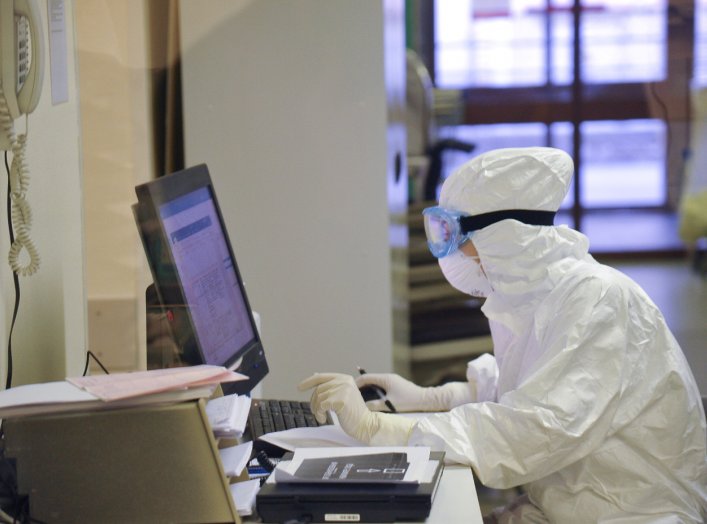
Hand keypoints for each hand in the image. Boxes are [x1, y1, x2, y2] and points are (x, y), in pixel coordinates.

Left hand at [298, 373, 413, 444]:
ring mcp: (343, 390)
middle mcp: (344, 381)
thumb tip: (314, 376)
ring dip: (316, 410)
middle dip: (313, 402)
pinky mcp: (341, 400)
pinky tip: (323, 419)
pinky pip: (321, 405)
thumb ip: (331, 387)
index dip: (308, 382)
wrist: (366, 424)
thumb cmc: (353, 413)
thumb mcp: (342, 395)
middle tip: (316, 412)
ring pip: (318, 398)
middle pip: (318, 389)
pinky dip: (319, 414)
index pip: (321, 377)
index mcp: (345, 378)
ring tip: (322, 417)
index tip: (299, 387)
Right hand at [354, 373, 473, 411]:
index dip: (356, 383)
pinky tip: (373, 400)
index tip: (348, 390)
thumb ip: (375, 406)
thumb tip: (364, 407)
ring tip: (360, 399)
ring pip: (376, 384)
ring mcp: (393, 381)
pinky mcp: (396, 386)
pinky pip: (381, 387)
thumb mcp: (390, 405)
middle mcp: (388, 377)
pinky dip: (375, 392)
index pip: (366, 378)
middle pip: (370, 380)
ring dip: (368, 390)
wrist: (426, 399)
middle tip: (352, 395)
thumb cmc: (408, 401)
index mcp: (385, 379)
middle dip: (360, 387)